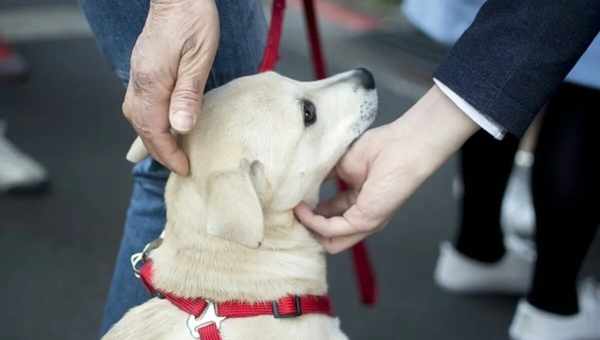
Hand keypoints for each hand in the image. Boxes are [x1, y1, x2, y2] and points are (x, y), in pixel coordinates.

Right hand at [122, 0, 219, 174]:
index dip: (169, 153)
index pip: (155, 130)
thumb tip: (181, 128)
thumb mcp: (199, 57)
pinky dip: (150, 122)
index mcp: (152, 82)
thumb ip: (189, 94)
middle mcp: (139, 82)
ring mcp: (138, 75)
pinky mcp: (143, 70)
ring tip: (172, 152)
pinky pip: (140, 105)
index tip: (184, 168)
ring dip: (153, 138)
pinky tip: (164, 125)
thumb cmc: (193, 20)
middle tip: (179, 166)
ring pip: (137, 117)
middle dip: (159, 151)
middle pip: (142, 127)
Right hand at [294, 86, 478, 252]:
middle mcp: (360, 216)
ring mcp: (364, 222)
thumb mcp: (340, 164)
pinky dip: (313, 221)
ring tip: (290, 212)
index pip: (327, 217)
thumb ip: (321, 178)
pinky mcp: (365, 221)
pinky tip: (301, 208)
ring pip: (329, 241)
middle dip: (305, 228)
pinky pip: (331, 229)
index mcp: (356, 202)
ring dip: (307, 228)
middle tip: (286, 215)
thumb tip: (297, 184)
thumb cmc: (379, 149)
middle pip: (327, 236)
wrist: (402, 145)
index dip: (307, 214)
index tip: (288, 205)